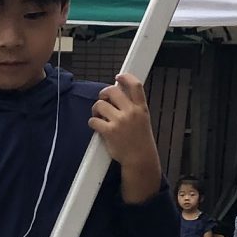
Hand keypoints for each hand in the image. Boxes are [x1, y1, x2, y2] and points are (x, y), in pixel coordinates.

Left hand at [89, 75, 162, 196]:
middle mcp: (131, 112)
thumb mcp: (143, 119)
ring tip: (99, 115)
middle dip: (104, 93)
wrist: (140, 159)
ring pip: (100, 105)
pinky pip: (93, 121)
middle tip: (103, 99)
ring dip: (96, 109)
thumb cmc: (140, 140)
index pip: (135, 85)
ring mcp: (120, 121)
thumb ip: (133, 107)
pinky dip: (92, 122)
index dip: (125, 77)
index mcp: (141, 108)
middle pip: (112, 91)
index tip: (118, 77)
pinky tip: (97, 126)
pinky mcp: (109, 131)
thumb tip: (118, 93)